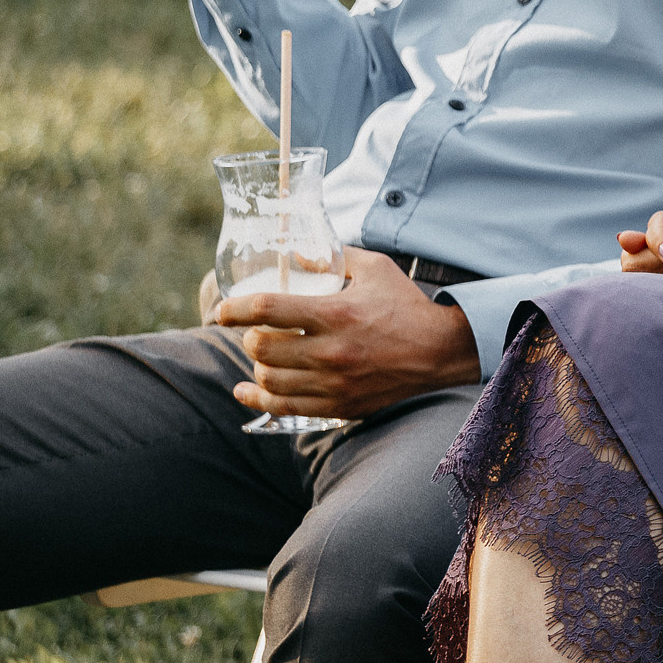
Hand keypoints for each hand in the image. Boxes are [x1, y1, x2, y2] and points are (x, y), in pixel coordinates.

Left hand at [216, 247, 479, 418]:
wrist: (440, 351)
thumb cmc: (406, 306)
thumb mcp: (375, 268)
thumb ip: (333, 257)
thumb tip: (293, 255)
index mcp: (335, 312)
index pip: (267, 309)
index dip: (234, 308)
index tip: (223, 310)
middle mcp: (330, 350)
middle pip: (262, 348)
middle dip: (249, 337)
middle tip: (255, 330)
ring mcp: (333, 381)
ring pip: (269, 379)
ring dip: (258, 365)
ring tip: (264, 354)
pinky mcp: (338, 404)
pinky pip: (284, 407)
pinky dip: (258, 399)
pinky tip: (248, 389)